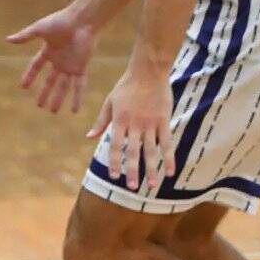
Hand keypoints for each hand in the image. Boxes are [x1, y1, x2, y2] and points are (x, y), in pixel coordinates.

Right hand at [7, 8, 98, 113]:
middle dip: (45, 92)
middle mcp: (59, 61)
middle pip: (50, 80)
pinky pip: (79, 86)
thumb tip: (8, 40)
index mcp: (49, 51)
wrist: (81, 21)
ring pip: (63, 86)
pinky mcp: (81, 68)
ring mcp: (70, 65)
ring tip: (52, 111)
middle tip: (39, 105)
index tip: (23, 86)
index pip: (36, 66)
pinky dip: (77, 98)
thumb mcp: (39, 29)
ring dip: (58, 99)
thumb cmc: (60, 21)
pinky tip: (74, 110)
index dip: (30, 76)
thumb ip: (25, 36)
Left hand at [89, 64, 174, 190]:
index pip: (115, 145)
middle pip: (133, 151)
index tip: (114, 177)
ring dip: (151, 169)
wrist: (147, 72)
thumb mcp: (109, 102)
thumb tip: (88, 137)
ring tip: (151, 185)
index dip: (114, 161)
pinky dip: (169, 158)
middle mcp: (135, 124)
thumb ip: (101, 122)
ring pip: (151, 150)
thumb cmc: (126, 87)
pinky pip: (167, 143)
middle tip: (132, 187)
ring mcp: (151, 123)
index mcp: (119, 120)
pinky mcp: (164, 121)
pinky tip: (170, 172)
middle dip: (132, 170)